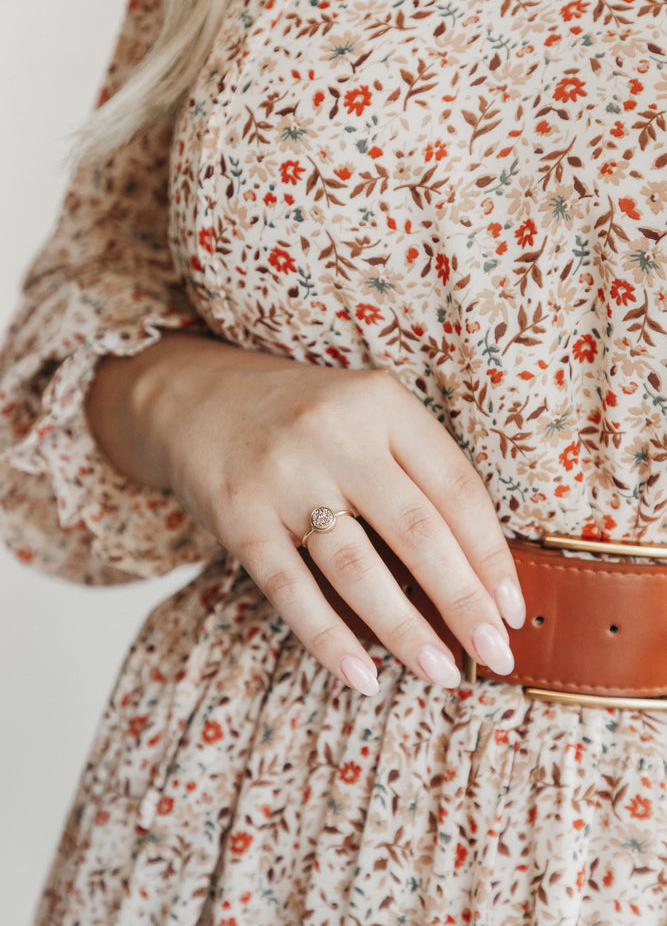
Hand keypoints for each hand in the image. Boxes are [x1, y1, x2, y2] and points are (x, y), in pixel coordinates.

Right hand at [87, 333, 524, 694]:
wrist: (188, 395)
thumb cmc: (296, 415)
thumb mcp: (361, 412)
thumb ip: (410, 468)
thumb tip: (469, 569)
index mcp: (382, 403)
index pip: (456, 487)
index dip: (491, 554)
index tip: (513, 608)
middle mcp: (337, 434)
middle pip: (417, 530)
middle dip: (464, 602)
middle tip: (496, 655)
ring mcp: (284, 475)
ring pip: (357, 566)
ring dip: (404, 629)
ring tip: (440, 672)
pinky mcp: (238, 514)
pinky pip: (291, 588)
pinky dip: (328, 638)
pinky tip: (361, 676)